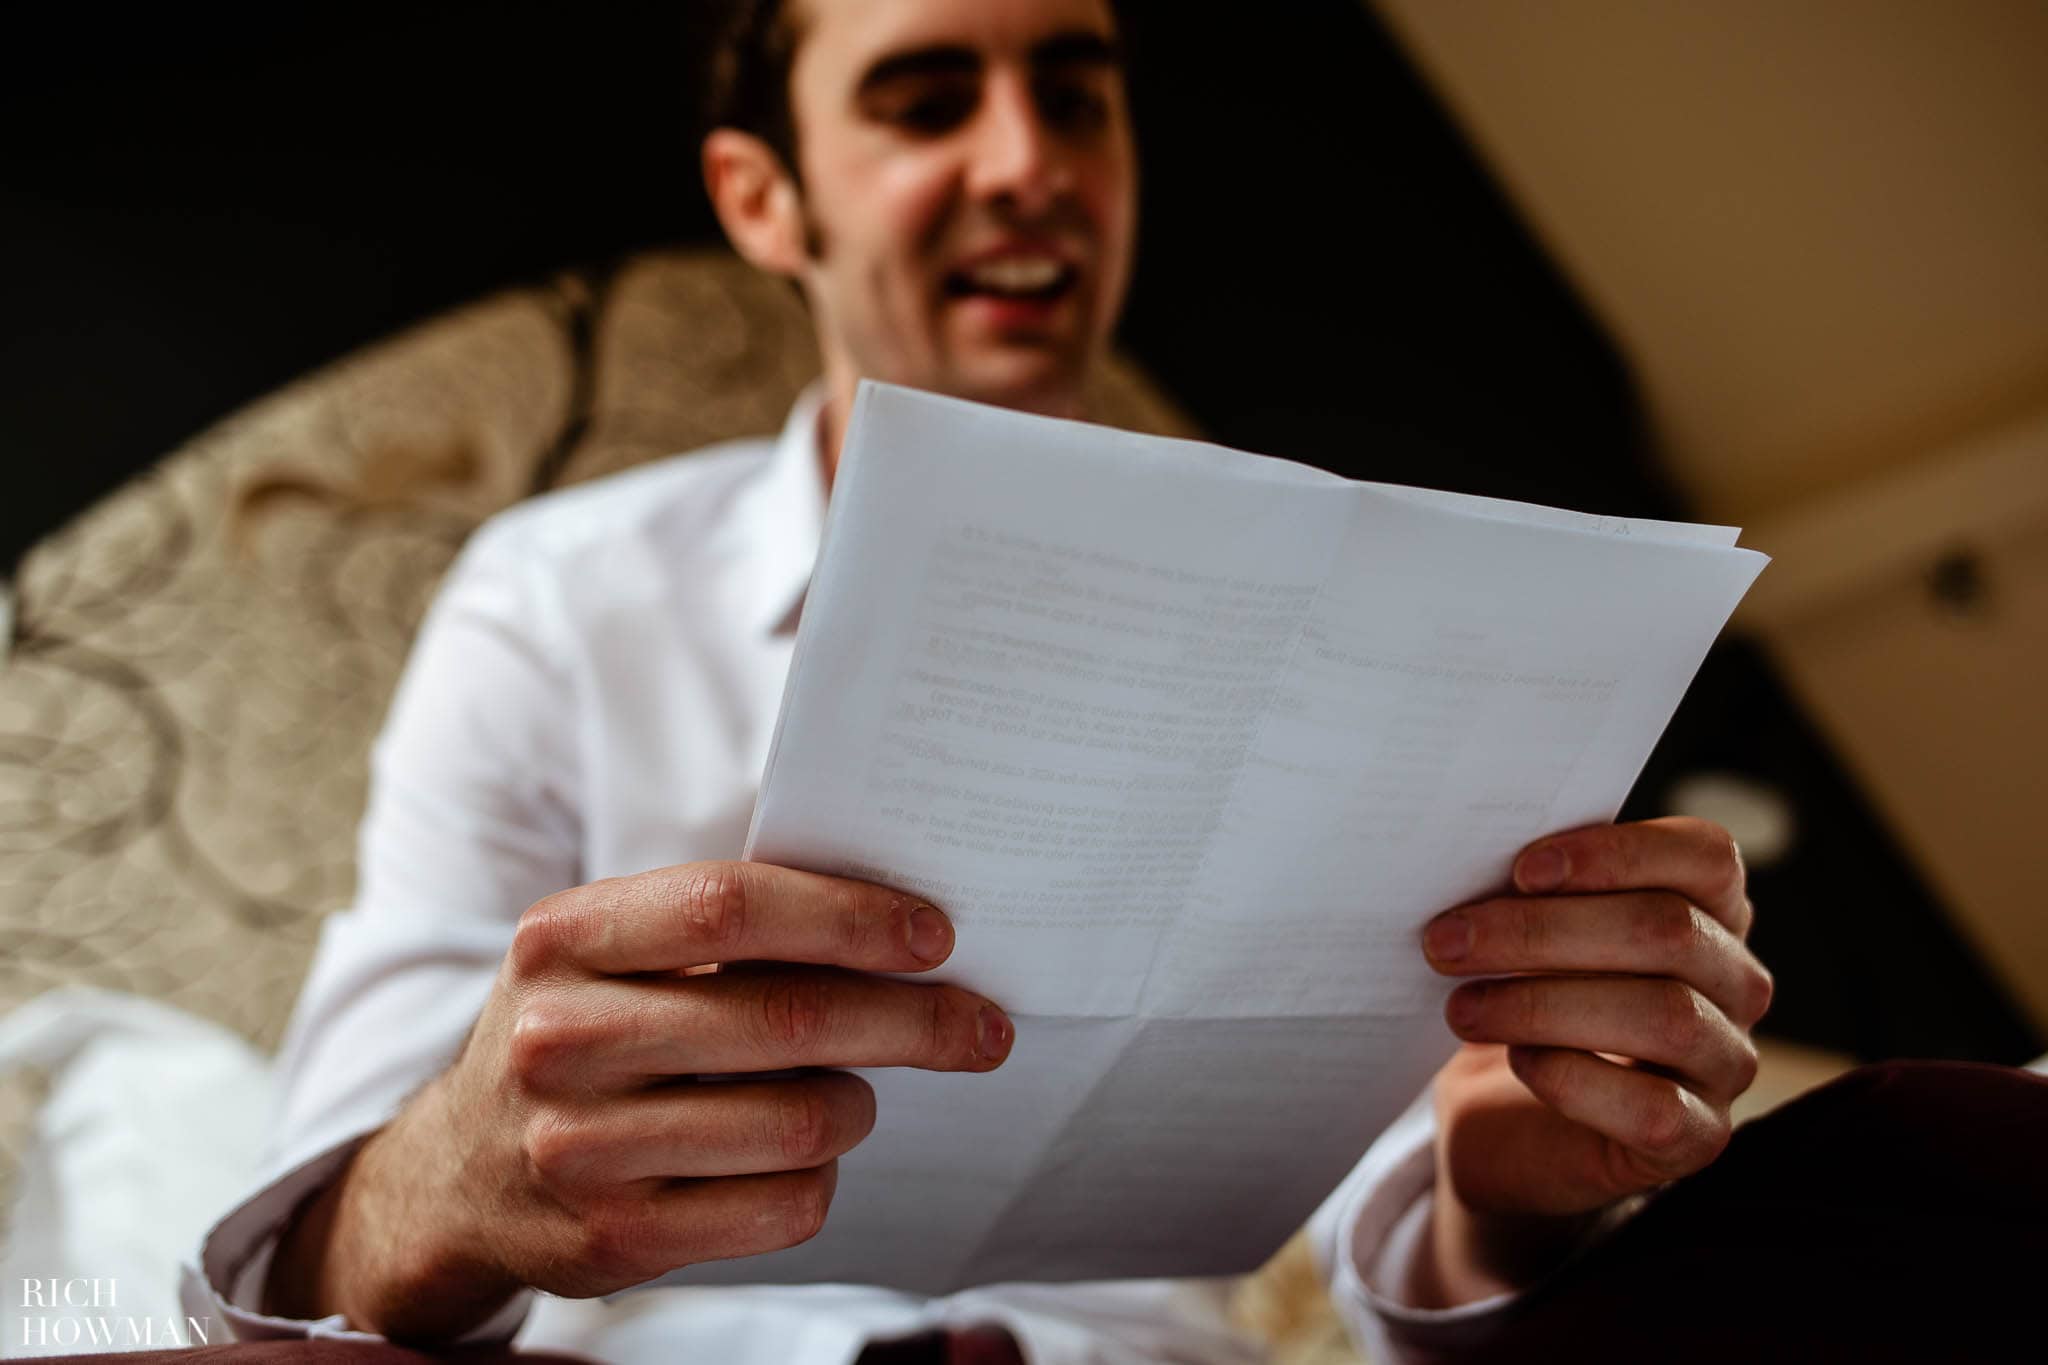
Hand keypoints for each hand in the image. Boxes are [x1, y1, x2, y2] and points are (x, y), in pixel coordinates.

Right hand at [264, 862, 1012, 1339]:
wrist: (459, 1172)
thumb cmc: (579, 1032)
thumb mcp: (606, 953)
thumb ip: (717, 925)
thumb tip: (898, 922)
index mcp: (563, 939)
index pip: (730, 907)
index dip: (849, 918)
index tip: (936, 935)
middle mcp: (559, 1039)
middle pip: (787, 1021)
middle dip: (913, 1021)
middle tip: (982, 1025)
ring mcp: (580, 1148)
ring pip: (800, 1121)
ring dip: (859, 1105)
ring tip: (855, 1092)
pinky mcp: (615, 1238)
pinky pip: (784, 1204)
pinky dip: (822, 1178)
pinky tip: (804, 1157)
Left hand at [1413, 817, 1772, 1304]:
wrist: (1506, 1119)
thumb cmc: (1523, 1000)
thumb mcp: (1528, 938)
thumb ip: (1531, 895)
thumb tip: (1468, 858)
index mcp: (1709, 908)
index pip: (1705, 857)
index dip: (1616, 854)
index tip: (1520, 869)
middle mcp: (1736, 982)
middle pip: (1667, 931)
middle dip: (1542, 932)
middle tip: (1446, 942)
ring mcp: (1725, 1064)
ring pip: (1663, 1016)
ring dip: (1543, 1005)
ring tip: (1463, 1007)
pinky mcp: (1697, 1139)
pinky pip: (1653, 1108)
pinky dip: (1573, 1079)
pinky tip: (1519, 1062)